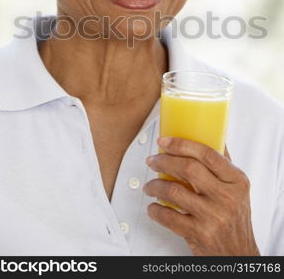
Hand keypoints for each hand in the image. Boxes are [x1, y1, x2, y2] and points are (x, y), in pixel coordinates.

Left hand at [143, 136, 259, 255]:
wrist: (239, 255)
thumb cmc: (235, 218)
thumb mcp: (238, 189)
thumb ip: (223, 163)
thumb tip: (212, 134)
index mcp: (236, 181)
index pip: (207, 153)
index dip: (182, 144)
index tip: (164, 141)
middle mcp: (226, 197)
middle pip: (188, 168)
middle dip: (164, 161)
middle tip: (152, 161)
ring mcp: (213, 217)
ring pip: (174, 191)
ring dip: (155, 185)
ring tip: (150, 185)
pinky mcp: (199, 234)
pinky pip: (169, 217)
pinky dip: (155, 210)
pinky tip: (154, 207)